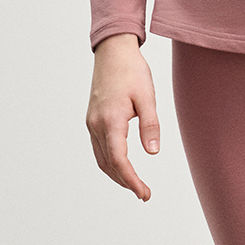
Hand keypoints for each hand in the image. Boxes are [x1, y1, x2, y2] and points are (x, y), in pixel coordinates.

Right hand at [86, 33, 159, 201]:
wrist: (113, 51)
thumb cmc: (131, 70)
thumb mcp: (147, 96)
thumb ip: (150, 125)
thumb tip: (152, 152)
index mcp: (111, 120)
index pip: (119, 161)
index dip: (131, 180)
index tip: (144, 193)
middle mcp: (96, 124)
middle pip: (108, 164)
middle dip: (124, 182)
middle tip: (143, 193)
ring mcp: (92, 122)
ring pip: (101, 158)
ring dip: (116, 174)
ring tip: (134, 184)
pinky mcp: (92, 118)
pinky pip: (98, 147)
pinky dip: (110, 161)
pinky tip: (122, 163)